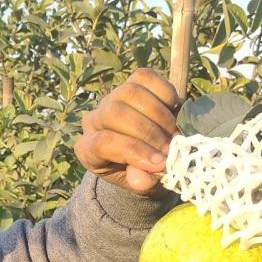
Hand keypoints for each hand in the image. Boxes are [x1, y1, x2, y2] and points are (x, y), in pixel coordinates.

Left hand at [75, 68, 182, 195]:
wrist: (148, 155)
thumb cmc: (141, 173)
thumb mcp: (141, 184)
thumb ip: (140, 182)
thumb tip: (143, 180)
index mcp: (88, 149)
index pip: (103, 142)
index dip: (133, 151)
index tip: (161, 163)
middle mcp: (94, 120)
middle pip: (114, 112)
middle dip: (148, 131)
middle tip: (169, 148)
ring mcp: (110, 98)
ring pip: (130, 92)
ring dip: (159, 114)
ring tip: (174, 134)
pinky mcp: (130, 83)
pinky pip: (145, 77)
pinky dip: (165, 93)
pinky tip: (174, 110)